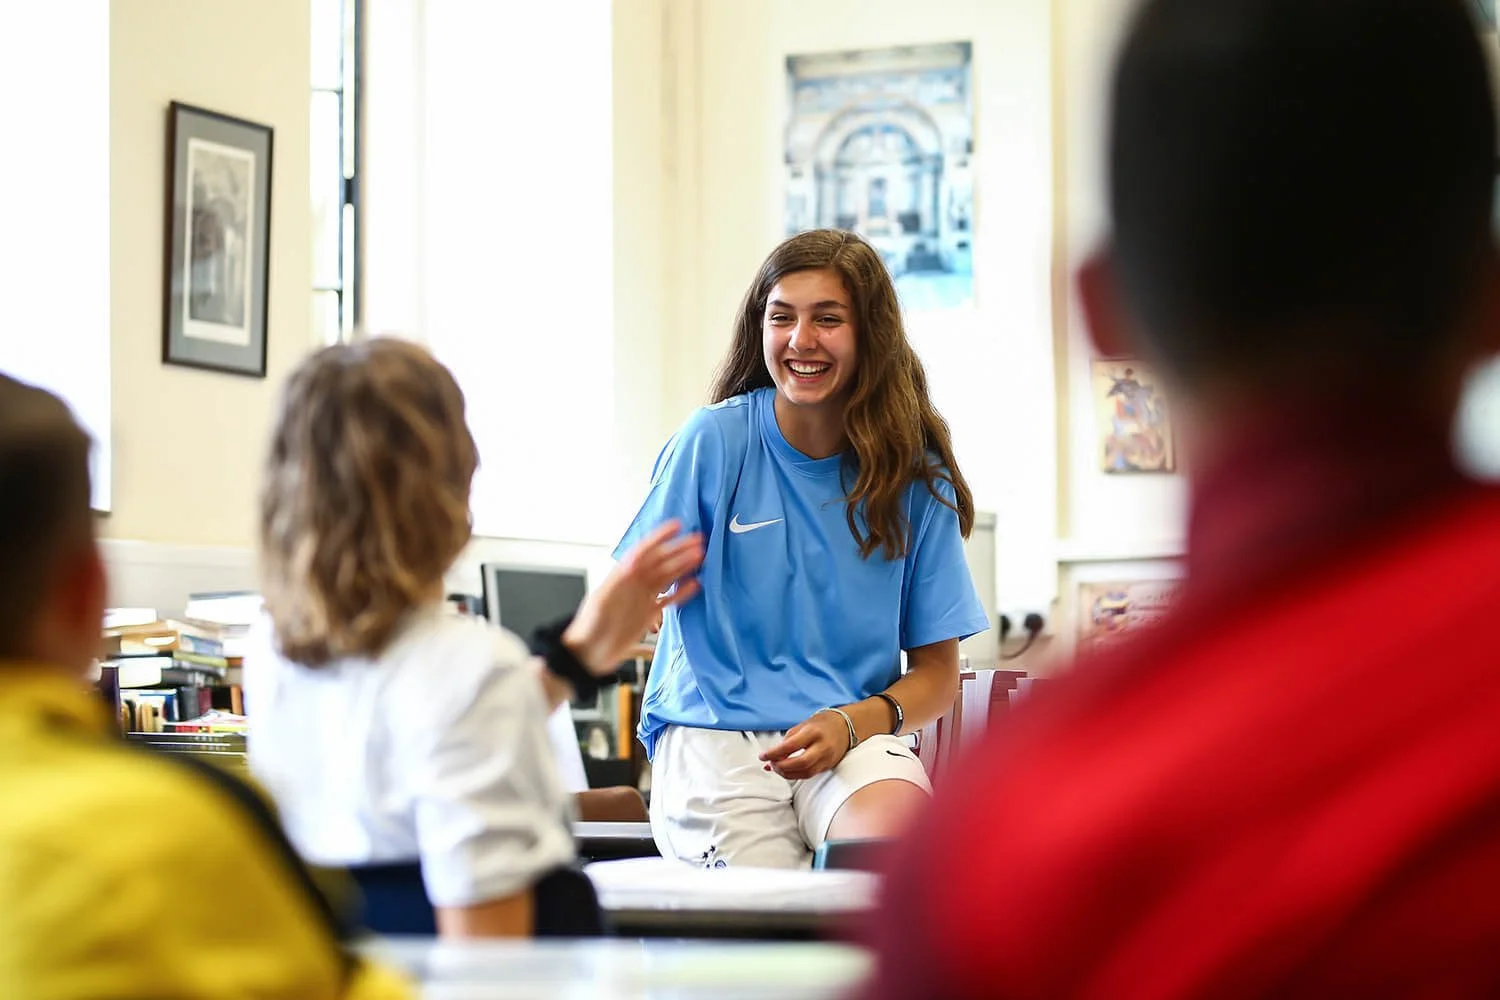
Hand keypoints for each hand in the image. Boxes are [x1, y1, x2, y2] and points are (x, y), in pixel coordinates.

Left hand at [563, 520, 702, 675]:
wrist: (589, 655)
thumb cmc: (589, 627)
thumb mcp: (601, 601)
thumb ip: (618, 582)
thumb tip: (633, 563)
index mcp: (622, 576)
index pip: (644, 551)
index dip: (659, 538)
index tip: (676, 526)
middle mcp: (634, 584)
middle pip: (660, 562)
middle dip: (678, 550)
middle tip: (698, 541)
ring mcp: (642, 598)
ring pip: (667, 577)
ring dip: (683, 566)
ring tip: (700, 557)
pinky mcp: (649, 615)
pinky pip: (669, 599)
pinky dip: (682, 592)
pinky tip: (694, 585)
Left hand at [758, 710, 850, 779]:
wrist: (844, 726)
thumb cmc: (820, 724)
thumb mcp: (802, 726)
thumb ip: (787, 741)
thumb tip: (771, 757)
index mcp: (813, 732)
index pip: (791, 746)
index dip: (774, 753)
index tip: (763, 756)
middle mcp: (822, 746)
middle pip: (801, 763)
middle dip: (782, 767)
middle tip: (771, 764)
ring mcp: (827, 758)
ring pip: (805, 772)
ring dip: (787, 774)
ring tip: (777, 768)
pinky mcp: (827, 766)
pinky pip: (809, 775)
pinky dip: (795, 775)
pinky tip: (786, 772)